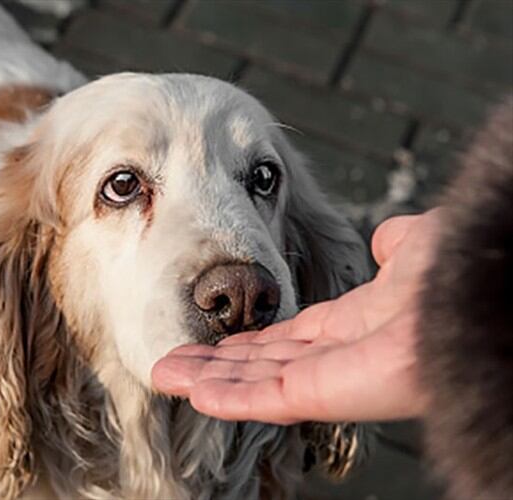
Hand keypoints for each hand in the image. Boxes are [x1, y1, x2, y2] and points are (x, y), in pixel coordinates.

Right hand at [152, 210, 441, 423]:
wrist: (481, 293)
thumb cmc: (464, 268)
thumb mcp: (421, 247)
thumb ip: (397, 245)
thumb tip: (385, 237)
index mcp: (358, 326)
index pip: (290, 340)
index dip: (249, 340)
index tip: (216, 337)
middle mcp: (339, 357)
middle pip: (262, 365)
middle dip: (214, 363)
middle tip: (170, 361)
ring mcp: (330, 379)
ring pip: (255, 384)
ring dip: (207, 379)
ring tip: (163, 373)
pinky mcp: (326, 393)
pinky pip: (267, 399)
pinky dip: (227, 397)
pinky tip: (190, 390)